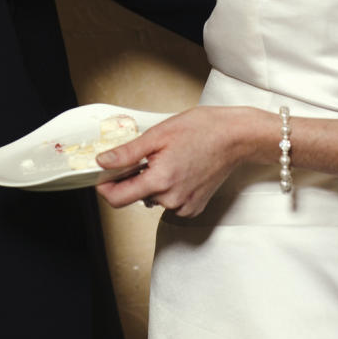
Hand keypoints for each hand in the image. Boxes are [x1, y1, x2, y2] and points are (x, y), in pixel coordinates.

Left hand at [95, 105, 267, 217]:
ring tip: (169, 158)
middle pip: (136, 196)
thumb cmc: (201, 129)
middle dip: (135, 177)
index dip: (105, 186)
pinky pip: (169, 201)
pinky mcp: (194, 208)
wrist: (234, 137)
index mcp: (160, 181)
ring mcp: (185, 207)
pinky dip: (168, 188)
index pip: (118, 199)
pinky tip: (180, 169)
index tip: (104, 175)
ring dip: (153, 182)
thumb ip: (127, 153)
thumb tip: (103, 162)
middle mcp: (172, 201)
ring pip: (153, 198)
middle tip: (149, 154)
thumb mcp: (158, 134)